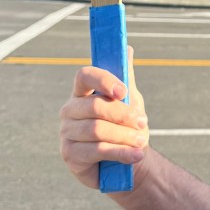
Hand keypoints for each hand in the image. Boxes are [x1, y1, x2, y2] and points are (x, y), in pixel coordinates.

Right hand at [59, 48, 149, 189]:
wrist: (126, 161)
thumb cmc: (125, 127)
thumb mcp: (129, 101)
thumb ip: (126, 78)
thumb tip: (128, 49)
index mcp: (82, 93)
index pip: (84, 75)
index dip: (103, 80)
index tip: (123, 91)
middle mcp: (69, 111)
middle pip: (95, 106)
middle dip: (123, 115)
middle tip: (143, 122)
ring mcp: (66, 133)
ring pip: (97, 130)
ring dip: (124, 136)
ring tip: (142, 141)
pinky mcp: (70, 155)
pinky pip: (96, 151)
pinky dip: (120, 152)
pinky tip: (136, 155)